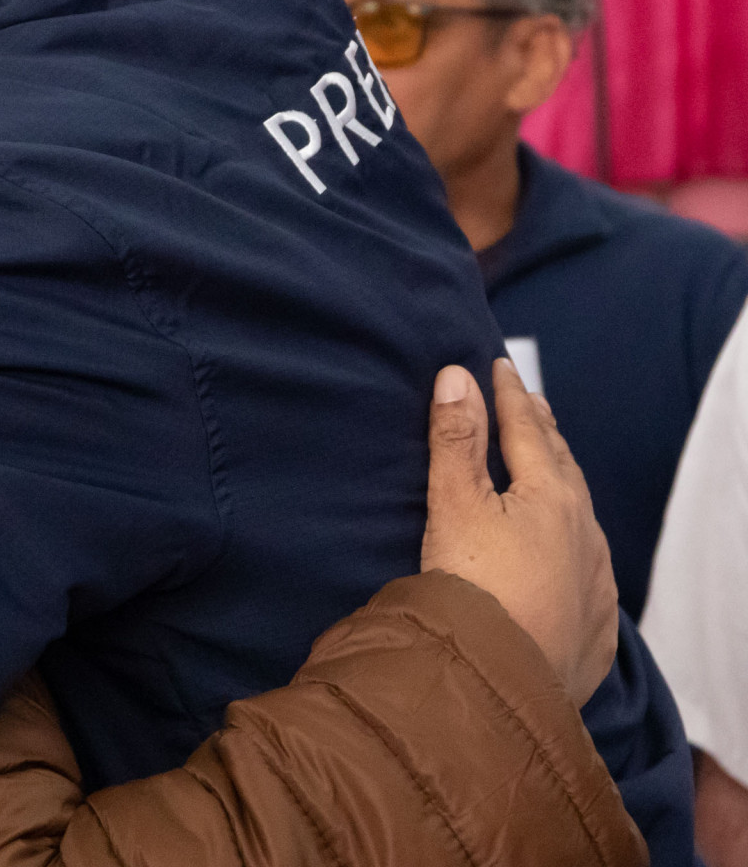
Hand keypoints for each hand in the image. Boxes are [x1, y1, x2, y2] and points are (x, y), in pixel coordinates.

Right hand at [421, 358, 618, 706]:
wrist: (500, 683)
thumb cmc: (474, 586)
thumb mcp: (454, 504)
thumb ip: (456, 439)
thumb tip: (456, 376)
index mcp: (552, 497)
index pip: (528, 431)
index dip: (509, 396)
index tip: (499, 366)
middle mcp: (585, 534)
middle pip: (564, 468)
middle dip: (545, 433)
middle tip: (534, 406)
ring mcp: (594, 583)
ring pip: (582, 519)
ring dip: (563, 487)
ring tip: (550, 471)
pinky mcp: (592, 627)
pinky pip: (587, 569)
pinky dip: (573, 544)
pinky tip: (566, 556)